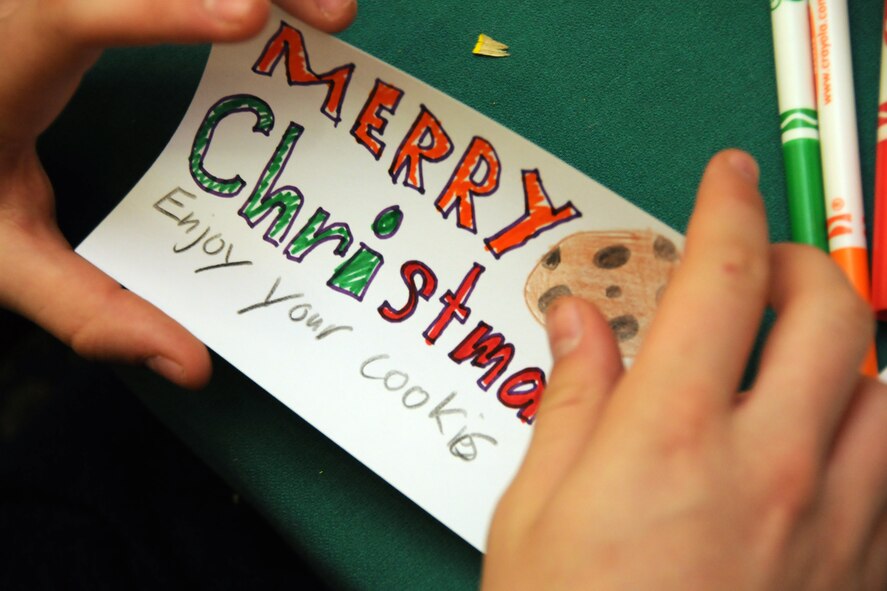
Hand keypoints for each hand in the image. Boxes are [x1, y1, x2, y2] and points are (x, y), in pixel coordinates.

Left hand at [0, 0, 355, 386]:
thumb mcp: (8, 257)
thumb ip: (89, 309)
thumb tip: (193, 364)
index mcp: (13, 62)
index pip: (78, 12)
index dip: (164, 7)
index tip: (248, 17)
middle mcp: (43, 4)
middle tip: (334, 21)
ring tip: (332, 18)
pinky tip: (289, 12)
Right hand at [483, 150, 886, 589]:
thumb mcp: (535, 508)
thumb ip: (570, 396)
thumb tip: (575, 317)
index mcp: (668, 438)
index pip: (717, 278)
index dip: (724, 206)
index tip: (726, 173)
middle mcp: (770, 468)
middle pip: (830, 309)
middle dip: (798, 260)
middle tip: (756, 265)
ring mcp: (836, 526)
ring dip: (847, 346)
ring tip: (795, 355)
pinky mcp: (865, 575)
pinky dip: (873, 435)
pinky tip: (826, 446)